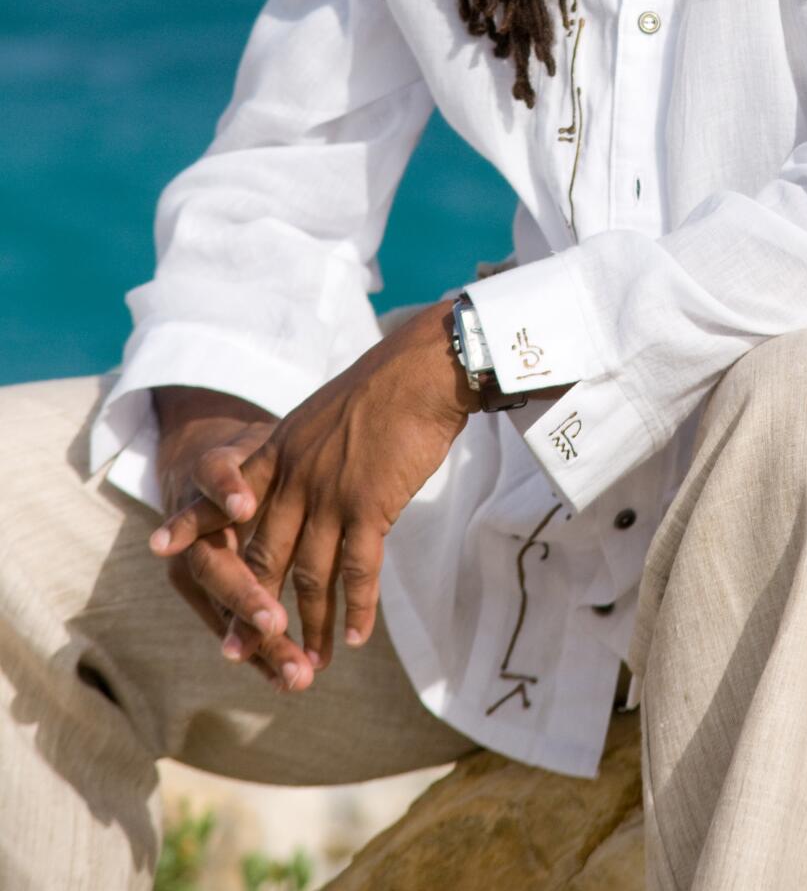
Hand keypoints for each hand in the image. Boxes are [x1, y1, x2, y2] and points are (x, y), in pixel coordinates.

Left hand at [149, 303, 479, 689]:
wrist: (419, 371)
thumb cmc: (383, 388)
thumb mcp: (324, 414)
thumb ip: (306, 451)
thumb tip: (304, 474)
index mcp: (280, 450)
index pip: (228, 494)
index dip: (194, 524)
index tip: (158, 549)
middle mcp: (295, 478)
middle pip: (264, 555)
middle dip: (251, 609)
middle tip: (240, 653)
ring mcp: (329, 494)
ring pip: (309, 575)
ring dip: (309, 625)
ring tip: (310, 664)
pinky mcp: (368, 506)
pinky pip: (357, 571)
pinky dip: (357, 608)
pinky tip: (357, 636)